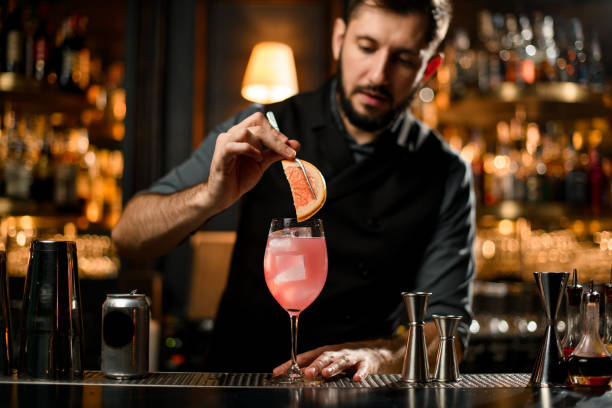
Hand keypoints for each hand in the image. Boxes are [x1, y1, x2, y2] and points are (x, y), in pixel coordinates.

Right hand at [205, 112, 299, 211]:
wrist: (224, 195)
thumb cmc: (239, 177)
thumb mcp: (262, 163)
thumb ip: (276, 152)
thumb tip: (295, 144)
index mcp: (241, 133)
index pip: (259, 120)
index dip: (275, 130)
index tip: (288, 144)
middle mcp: (232, 134)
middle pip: (255, 123)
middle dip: (274, 137)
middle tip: (288, 151)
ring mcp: (225, 143)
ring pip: (245, 132)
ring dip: (261, 144)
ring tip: (263, 158)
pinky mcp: (221, 155)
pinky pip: (234, 145)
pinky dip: (249, 150)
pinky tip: (256, 159)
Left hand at [273, 342, 399, 381]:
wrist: (374, 354)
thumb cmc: (346, 359)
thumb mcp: (328, 361)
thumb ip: (311, 368)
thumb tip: (292, 377)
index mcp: (324, 352)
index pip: (304, 357)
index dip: (292, 363)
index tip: (279, 371)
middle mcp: (336, 353)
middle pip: (323, 356)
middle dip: (314, 364)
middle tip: (306, 373)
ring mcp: (351, 357)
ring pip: (341, 360)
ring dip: (333, 367)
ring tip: (326, 374)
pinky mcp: (366, 363)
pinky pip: (363, 368)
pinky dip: (360, 373)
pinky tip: (356, 379)